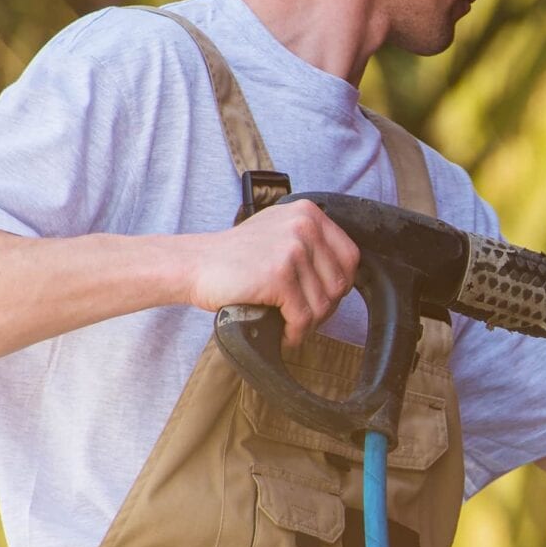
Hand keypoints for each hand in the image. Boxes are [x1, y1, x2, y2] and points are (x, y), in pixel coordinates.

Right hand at [181, 201, 359, 347]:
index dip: (340, 284)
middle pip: (340, 282)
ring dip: (309, 323)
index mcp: (308, 213)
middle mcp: (304, 226)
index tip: (324, 297)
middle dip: (325, 307)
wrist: (195, 264)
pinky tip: (285, 333)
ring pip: (323, 304)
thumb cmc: (235, 256)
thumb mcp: (278, 231)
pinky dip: (296, 332)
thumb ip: (311, 243)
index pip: (350, 256)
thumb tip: (344, 278)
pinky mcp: (280, 275)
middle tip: (305, 317)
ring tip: (291, 325)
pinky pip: (303, 316)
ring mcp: (292, 250)